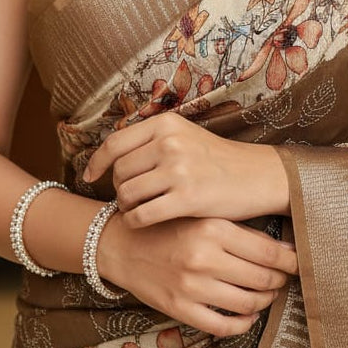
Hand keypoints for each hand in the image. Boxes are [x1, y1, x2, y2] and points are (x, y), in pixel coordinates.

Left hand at [83, 113, 289, 226]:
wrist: (258, 176)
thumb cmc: (218, 160)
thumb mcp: (185, 136)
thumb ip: (153, 140)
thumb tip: (112, 155)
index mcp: (166, 124)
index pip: (115, 143)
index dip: (97, 162)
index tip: (89, 176)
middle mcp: (169, 143)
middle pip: (119, 171)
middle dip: (117, 187)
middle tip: (127, 198)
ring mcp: (178, 170)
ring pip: (127, 193)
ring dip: (126, 206)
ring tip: (136, 209)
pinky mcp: (187, 198)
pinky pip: (142, 214)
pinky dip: (135, 221)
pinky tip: (142, 222)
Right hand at [97, 212, 297, 338]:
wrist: (122, 243)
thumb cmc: (168, 226)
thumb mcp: (203, 216)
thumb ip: (240, 232)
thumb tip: (285, 250)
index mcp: (212, 228)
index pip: (268, 251)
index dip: (290, 261)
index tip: (298, 262)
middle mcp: (203, 258)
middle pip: (262, 279)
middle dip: (279, 281)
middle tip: (283, 278)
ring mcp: (191, 286)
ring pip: (248, 304)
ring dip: (265, 301)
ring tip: (267, 294)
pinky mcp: (179, 309)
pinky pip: (223, 327)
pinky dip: (243, 324)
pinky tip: (247, 315)